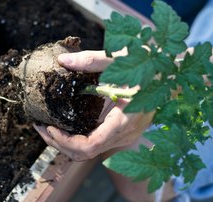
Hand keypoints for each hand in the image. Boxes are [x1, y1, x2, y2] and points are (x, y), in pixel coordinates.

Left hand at [33, 50, 152, 160]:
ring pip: (89, 150)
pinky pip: (94, 141)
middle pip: (86, 153)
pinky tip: (63, 123)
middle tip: (40, 127)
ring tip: (46, 127)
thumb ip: (91, 61)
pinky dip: (76, 137)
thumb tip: (63, 60)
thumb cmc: (151, 65)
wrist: (172, 73)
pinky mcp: (119, 129)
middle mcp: (124, 133)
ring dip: (65, 142)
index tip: (50, 127)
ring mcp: (122, 134)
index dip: (67, 142)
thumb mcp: (121, 58)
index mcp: (125, 120)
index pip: (92, 146)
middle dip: (59, 143)